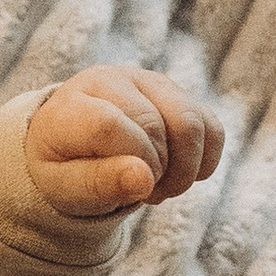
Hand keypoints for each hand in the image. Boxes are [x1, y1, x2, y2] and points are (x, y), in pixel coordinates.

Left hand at [26, 65, 223, 218]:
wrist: (72, 146)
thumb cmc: (64, 168)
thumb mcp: (64, 186)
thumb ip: (97, 183)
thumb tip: (143, 178)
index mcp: (73, 103)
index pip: (109, 126)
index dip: (127, 165)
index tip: (126, 186)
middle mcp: (112, 81)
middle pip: (156, 125)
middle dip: (156, 173)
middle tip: (141, 194)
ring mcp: (149, 82)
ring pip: (191, 123)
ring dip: (184, 170)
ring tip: (159, 187)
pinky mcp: (178, 94)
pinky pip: (212, 128)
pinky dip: (204, 163)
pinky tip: (177, 175)